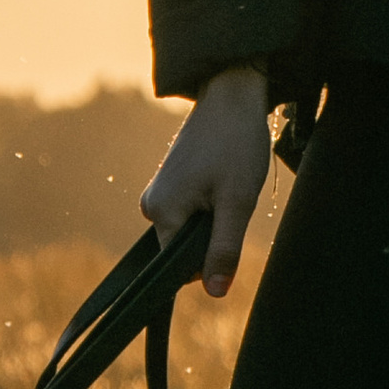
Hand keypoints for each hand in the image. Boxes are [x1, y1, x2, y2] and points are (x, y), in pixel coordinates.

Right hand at [141, 62, 271, 298]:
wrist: (231, 95)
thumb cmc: (236, 144)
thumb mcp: (237, 202)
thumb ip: (224, 249)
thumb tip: (215, 293)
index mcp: (161, 213)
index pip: (180, 267)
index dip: (210, 260)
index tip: (229, 228)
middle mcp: (151, 206)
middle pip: (186, 248)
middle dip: (215, 235)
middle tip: (233, 198)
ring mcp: (159, 192)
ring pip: (192, 229)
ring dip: (216, 217)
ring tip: (229, 184)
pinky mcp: (170, 182)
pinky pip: (191, 211)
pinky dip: (211, 204)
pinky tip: (223, 178)